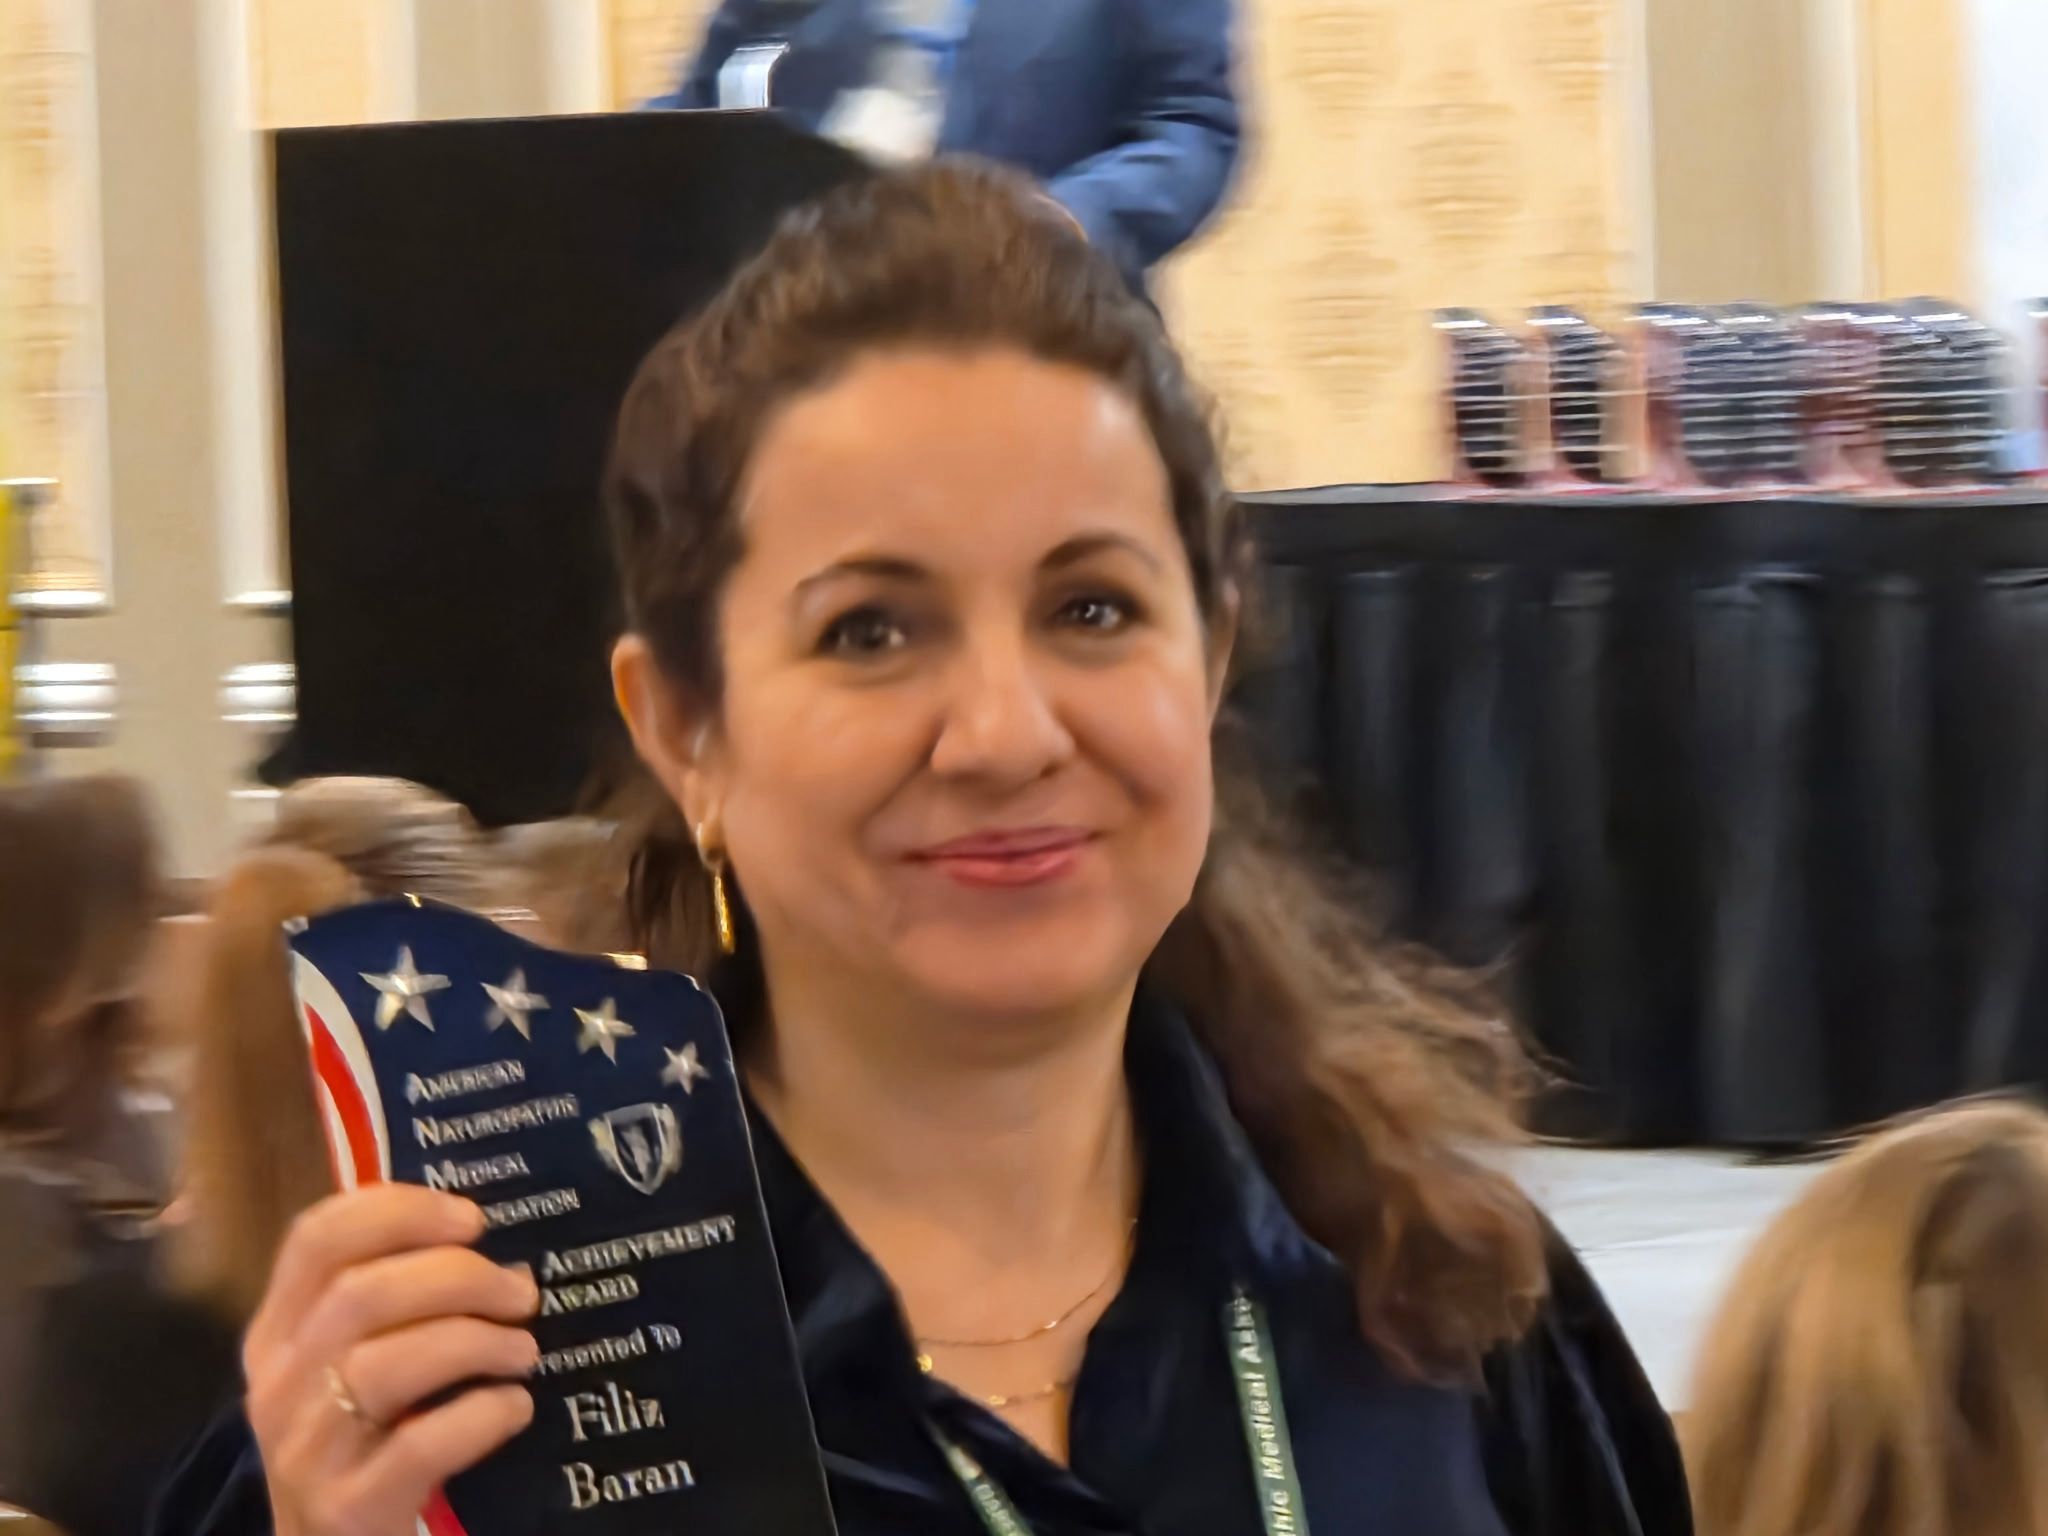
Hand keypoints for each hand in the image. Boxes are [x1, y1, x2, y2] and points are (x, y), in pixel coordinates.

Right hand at [244, 1185, 540, 1535]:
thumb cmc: (362, 1443)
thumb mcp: (354, 1365)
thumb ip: (396, 1303)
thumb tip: (491, 1244)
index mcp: (278, 1333)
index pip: (316, 1240)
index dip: (399, 1212)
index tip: (471, 1219)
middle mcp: (278, 1385)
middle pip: (361, 1294)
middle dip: (458, 1277)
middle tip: (521, 1292)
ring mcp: (304, 1450)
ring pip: (384, 1364)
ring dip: (475, 1342)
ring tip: (524, 1350)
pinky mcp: (345, 1509)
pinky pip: (420, 1444)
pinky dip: (480, 1415)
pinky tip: (514, 1407)